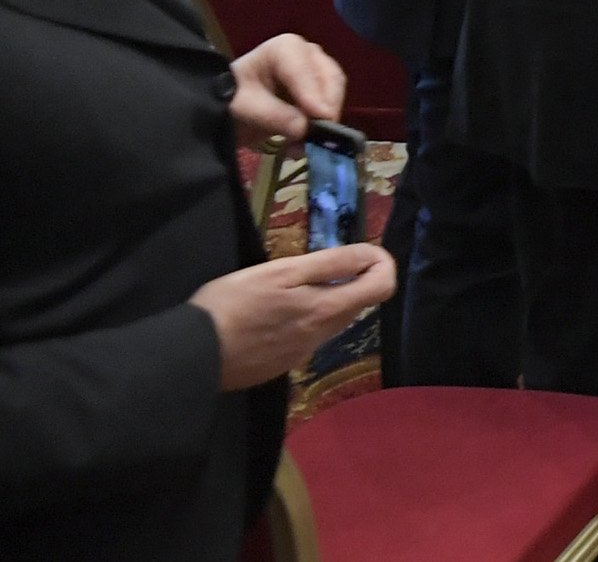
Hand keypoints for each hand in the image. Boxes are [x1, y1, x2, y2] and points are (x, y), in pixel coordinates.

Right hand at [194, 247, 394, 388]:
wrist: (191, 356)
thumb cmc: (231, 305)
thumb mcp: (280, 272)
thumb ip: (329, 264)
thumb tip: (368, 256)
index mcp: (325, 310)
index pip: (382, 288)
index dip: (381, 265)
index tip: (363, 254)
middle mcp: (320, 337)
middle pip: (355, 305)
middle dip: (349, 282)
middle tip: (317, 267)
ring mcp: (299, 355)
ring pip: (328, 323)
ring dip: (323, 302)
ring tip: (286, 290)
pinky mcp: (278, 366)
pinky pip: (303, 340)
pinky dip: (299, 323)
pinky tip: (268, 317)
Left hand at [227, 33, 343, 148]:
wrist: (229, 104)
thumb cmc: (232, 98)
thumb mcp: (245, 107)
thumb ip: (274, 115)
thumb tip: (305, 129)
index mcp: (286, 48)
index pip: (305, 72)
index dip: (314, 96)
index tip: (321, 119)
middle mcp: (308, 54)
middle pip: (330, 78)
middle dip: (326, 108)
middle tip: (321, 136)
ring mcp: (317, 70)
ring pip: (335, 93)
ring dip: (326, 120)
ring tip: (307, 144)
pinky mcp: (321, 89)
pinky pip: (331, 106)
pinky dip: (323, 126)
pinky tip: (307, 143)